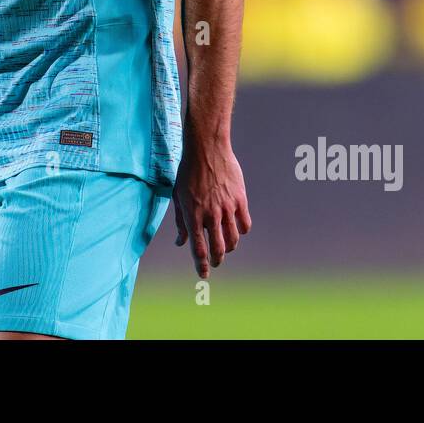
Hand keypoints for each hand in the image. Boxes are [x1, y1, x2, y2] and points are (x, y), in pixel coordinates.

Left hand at [173, 140, 251, 278]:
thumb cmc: (188, 171)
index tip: (203, 274)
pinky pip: (245, 224)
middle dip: (216, 261)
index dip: (201, 265)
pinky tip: (237, 229)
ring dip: (229, 248)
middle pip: (218, 249)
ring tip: (226, 248)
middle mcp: (211, 214)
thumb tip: (181, 242)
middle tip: (215, 263)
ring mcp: (227, 208)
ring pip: (233, 239)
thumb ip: (181, 221)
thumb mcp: (178, 196)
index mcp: (193, 215)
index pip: (198, 248)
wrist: (206, 149)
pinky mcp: (240, 199)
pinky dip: (242, 231)